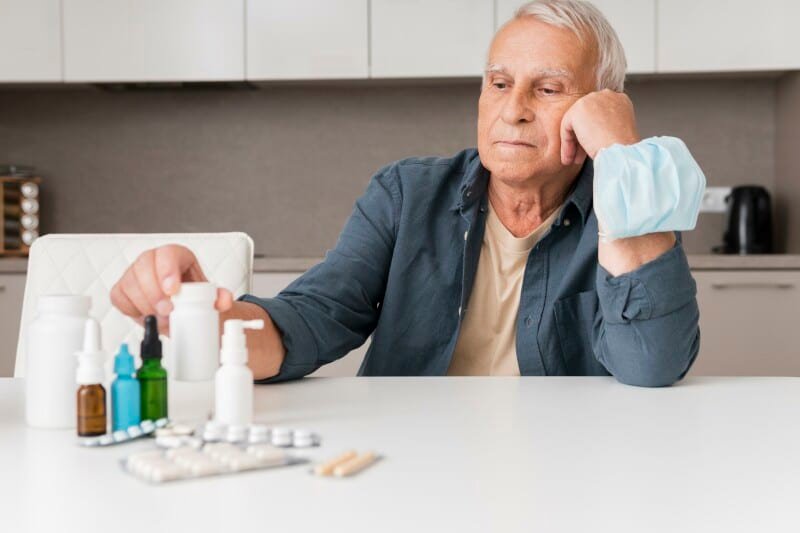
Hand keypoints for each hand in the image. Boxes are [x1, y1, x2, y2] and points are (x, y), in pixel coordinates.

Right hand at [110, 244, 232, 333]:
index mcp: (175, 255)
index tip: (173, 290)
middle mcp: (152, 260)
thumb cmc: (194, 297)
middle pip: (144, 268)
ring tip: (162, 318)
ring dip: (145, 305)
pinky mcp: (122, 289)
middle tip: (167, 311)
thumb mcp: (210, 297)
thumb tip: (224, 300)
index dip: (167, 271)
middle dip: (155, 293)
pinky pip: (119, 298)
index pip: (168, 254)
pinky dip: (132, 310)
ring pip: (130, 284)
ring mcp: (134, 273)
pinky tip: (148, 316)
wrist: (183, 310)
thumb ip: (221, 297)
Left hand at [560, 89, 639, 165]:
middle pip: (586, 117)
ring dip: (573, 143)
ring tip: (574, 160)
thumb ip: (607, 125)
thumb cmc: (623, 148)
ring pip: (576, 123)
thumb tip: (595, 133)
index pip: (600, 114)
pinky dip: (567, 144)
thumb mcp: (618, 132)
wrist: (621, 150)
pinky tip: (569, 157)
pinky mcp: (578, 109)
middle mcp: (606, 95)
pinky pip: (567, 127)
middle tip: (579, 156)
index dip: (594, 133)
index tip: (592, 147)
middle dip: (581, 138)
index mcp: (619, 100)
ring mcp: (592, 99)